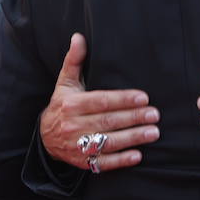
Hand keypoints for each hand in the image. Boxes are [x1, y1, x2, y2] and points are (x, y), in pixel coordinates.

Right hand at [39, 33, 159, 171]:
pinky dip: (120, 160)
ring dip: (132, 138)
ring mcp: (78, 145)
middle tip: (155, 115)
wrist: (44, 138)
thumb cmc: (62, 105)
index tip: (143, 97)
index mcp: (71, 104)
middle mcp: (73, 125)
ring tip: (153, 133)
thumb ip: (74, 61)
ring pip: (108, 142)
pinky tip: (137, 155)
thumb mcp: (65, 83)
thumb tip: (79, 37)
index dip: (123, 99)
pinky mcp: (83, 162)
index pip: (101, 101)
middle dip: (133, 118)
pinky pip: (103, 163)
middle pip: (108, 121)